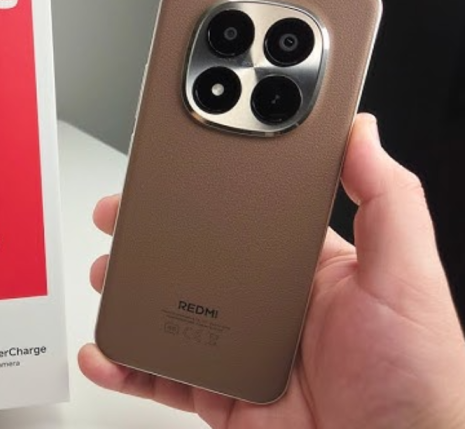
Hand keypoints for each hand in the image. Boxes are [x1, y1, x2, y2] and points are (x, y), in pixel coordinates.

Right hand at [79, 114, 464, 428]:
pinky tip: (107, 352)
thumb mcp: (406, 280)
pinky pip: (160, 375)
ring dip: (128, 293)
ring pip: (167, 312)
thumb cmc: (416, 383)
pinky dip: (125, 364)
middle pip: (194, 259)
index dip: (204, 189)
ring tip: (108, 276)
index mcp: (306, 268)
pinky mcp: (218, 394)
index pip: (246, 214)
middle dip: (149, 235)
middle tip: (120, 215)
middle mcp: (267, 306)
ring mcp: (238, 350)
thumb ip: (388, 201)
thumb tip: (361, 131)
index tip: (174, 163)